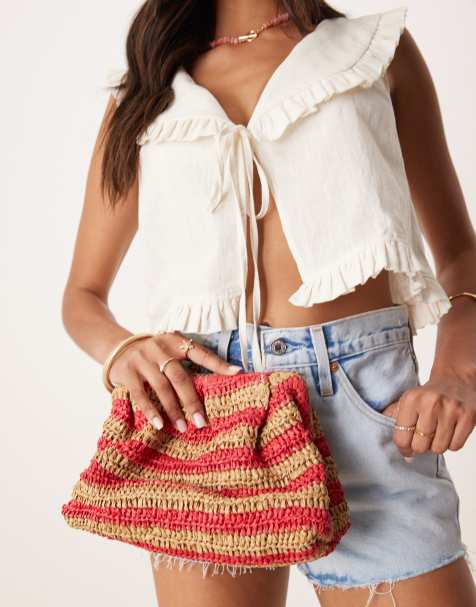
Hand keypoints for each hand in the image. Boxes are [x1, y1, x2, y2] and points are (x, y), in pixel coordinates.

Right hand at [109, 331, 241, 431]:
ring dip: (173, 410)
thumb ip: (188, 363)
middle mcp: (159, 348)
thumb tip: (219, 382)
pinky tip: (159, 424)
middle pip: (180, 376)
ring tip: (183, 427)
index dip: (218, 363)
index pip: (200, 352)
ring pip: (161, 387)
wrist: (119, 349)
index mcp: (175, 341)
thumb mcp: (171, 351)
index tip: (237, 373)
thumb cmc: (155, 356)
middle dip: (192, 400)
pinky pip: (140, 395)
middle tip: (202, 421)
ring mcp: (142, 360)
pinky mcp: (128, 373)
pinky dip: (150, 411)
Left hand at [381, 372, 475, 460]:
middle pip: (420, 446)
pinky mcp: (468, 417)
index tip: (406, 448)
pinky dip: (452, 443)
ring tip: (437, 432)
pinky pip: (455, 446)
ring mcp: (451, 410)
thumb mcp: (406, 401)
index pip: (401, 437)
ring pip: (438, 448)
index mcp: (411, 399)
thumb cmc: (428, 395)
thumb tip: (396, 448)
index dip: (403, 448)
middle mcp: (430, 403)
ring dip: (437, 445)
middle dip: (421, 446)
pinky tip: (449, 430)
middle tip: (423, 438)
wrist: (456, 379)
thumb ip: (393, 419)